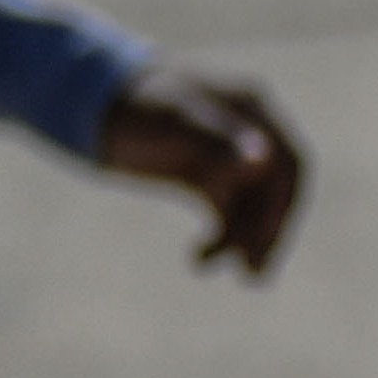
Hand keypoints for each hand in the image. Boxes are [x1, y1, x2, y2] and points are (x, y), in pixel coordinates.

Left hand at [102, 62, 307, 273]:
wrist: (89, 102)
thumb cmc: (133, 104)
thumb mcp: (174, 122)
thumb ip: (218, 139)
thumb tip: (265, 159)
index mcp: (251, 109)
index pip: (288, 163)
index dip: (283, 206)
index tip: (266, 242)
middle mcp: (247, 132)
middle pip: (273, 191)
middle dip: (265, 233)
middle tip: (253, 274)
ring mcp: (227, 155)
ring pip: (251, 207)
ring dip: (245, 242)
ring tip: (231, 275)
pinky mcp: (206, 176)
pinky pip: (227, 213)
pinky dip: (223, 239)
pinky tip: (200, 260)